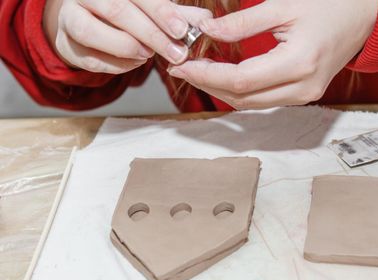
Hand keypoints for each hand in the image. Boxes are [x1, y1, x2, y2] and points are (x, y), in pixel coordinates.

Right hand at [43, 0, 211, 73]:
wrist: (90, 26)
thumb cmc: (127, 16)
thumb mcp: (154, 11)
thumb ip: (177, 16)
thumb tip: (205, 20)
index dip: (161, 11)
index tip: (182, 29)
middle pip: (118, 10)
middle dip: (152, 34)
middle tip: (177, 53)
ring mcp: (71, 17)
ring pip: (92, 31)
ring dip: (127, 47)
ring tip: (148, 55)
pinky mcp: (67, 45)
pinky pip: (91, 58)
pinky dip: (117, 64)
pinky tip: (135, 62)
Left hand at [167, 0, 377, 109]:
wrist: (362, 18)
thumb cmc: (329, 5)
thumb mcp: (283, 5)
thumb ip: (243, 22)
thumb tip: (207, 31)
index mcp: (300, 63)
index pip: (241, 79)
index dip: (207, 75)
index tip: (183, 65)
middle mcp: (302, 88)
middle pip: (243, 97)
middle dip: (208, 85)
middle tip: (182, 69)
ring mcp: (304, 96)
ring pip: (251, 103)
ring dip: (221, 91)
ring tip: (197, 72)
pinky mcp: (303, 95)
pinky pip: (263, 100)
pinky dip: (240, 91)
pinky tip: (223, 77)